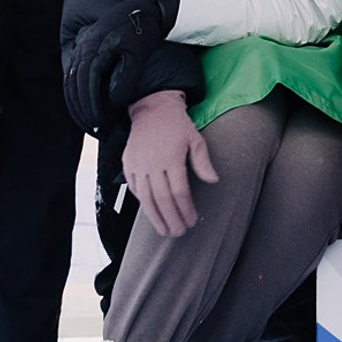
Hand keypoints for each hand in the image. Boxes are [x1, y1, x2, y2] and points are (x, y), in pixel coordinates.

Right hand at [63, 0, 182, 131]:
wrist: (144, 8)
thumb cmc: (143, 31)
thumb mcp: (138, 56)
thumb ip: (125, 80)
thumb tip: (111, 104)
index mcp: (94, 47)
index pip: (86, 84)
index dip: (91, 107)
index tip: (100, 125)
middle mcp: (83, 47)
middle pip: (73, 87)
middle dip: (83, 112)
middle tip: (98, 131)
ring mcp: (81, 48)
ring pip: (70, 84)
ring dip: (78, 107)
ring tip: (93, 126)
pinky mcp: (84, 50)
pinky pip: (73, 77)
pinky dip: (78, 96)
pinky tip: (88, 109)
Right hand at [121, 89, 218, 237]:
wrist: (153, 108)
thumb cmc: (177, 125)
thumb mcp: (195, 138)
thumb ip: (202, 161)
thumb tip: (214, 181)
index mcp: (172, 158)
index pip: (179, 192)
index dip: (186, 209)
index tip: (192, 221)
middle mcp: (153, 164)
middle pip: (162, 199)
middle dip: (171, 219)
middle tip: (179, 233)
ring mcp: (138, 165)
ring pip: (146, 199)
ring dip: (155, 218)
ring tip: (164, 231)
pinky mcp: (128, 164)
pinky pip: (134, 189)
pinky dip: (142, 203)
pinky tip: (151, 212)